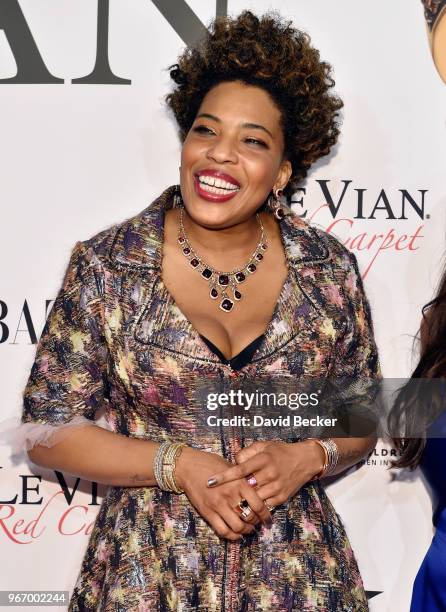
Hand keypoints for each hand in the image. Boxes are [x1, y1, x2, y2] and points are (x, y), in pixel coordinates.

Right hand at [174, 446, 272, 540]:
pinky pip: (222, 530)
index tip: (267, 519)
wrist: (189, 467)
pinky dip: (231, 536)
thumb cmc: (212, 464)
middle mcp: (230, 495)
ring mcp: (218, 505)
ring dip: (245, 531)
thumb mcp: (232, 468)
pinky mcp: (207, 513)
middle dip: (256, 523)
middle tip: (257, 523)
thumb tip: (258, 493)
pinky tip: (235, 533)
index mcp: (239, 483)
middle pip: (249, 517)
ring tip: (247, 529)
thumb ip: (243, 481)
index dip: (266, 515)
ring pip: (237, 527)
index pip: (258, 505)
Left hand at [206, 440, 325, 507]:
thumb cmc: (279, 452)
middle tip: (217, 497)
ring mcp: (276, 487)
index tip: (210, 482)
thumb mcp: (263, 446)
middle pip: (245, 488)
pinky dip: (254, 509)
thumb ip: (246, 453)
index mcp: (263, 459)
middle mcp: (269, 474)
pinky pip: (264, 507)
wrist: (304, 461)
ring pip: (253, 501)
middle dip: (231, 494)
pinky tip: (245, 509)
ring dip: (241, 504)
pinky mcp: (281, 498)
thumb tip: (233, 462)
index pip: (239, 469)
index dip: (224, 477)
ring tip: (229, 506)